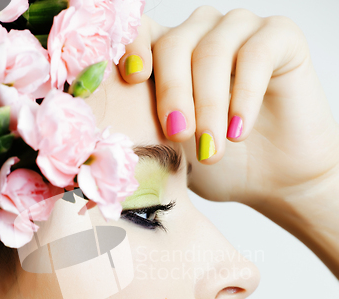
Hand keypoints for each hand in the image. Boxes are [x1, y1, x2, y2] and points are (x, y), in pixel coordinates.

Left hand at [118, 7, 338, 205]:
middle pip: (175, 44)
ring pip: (214, 50)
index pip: (141, 33)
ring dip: (209, 104)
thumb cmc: (217, 164)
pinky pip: (257, 54)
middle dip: (173, 94)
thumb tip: (103, 129)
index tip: (133, 78)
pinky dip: (245, 95)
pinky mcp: (281, 38)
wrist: (270, 180)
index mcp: (169, 55)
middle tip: (178, 135)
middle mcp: (202, 34)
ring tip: (211, 150)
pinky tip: (238, 131)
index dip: (133, 47)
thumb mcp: (170, 151)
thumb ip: (143, 130)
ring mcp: (241, 31)